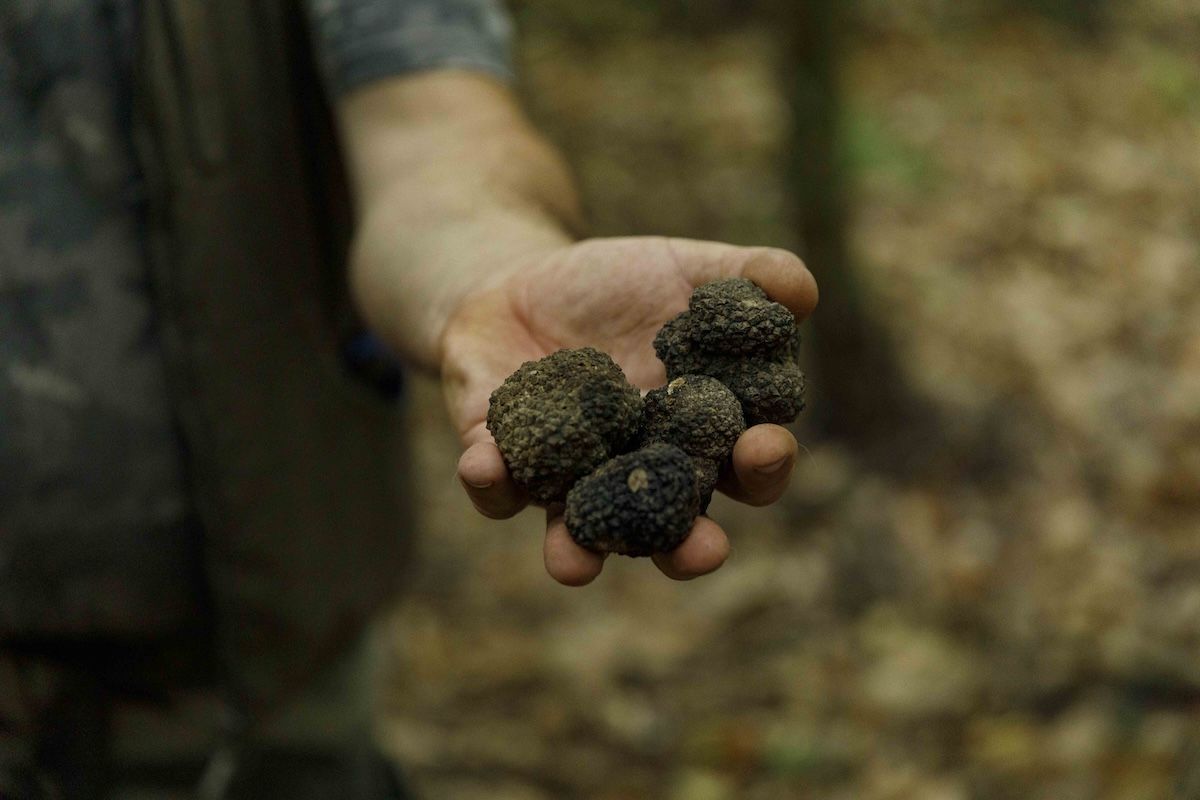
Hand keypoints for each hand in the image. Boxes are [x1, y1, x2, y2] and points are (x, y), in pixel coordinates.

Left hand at [441, 236, 817, 585]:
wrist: (520, 284)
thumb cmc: (619, 287)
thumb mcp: (686, 269)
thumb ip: (747, 276)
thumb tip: (802, 288)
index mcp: (698, 437)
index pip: (745, 464)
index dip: (763, 464)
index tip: (764, 447)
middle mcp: (638, 477)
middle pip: (673, 527)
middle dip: (687, 545)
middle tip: (703, 550)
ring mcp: (570, 480)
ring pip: (579, 536)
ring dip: (578, 553)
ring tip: (574, 563)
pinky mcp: (504, 463)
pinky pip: (497, 487)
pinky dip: (491, 480)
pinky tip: (484, 462)